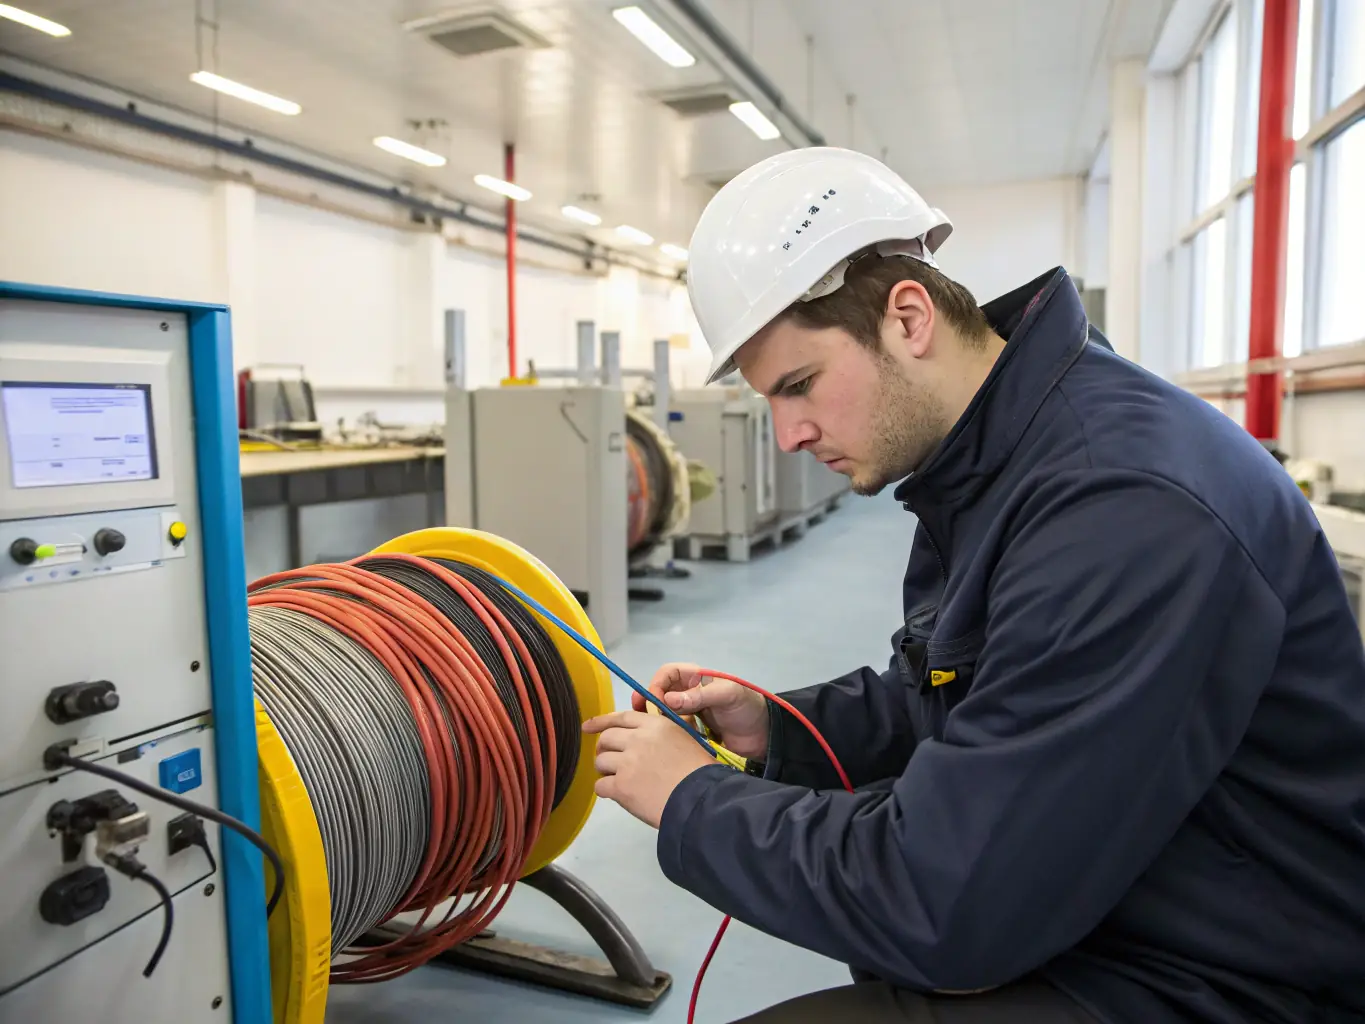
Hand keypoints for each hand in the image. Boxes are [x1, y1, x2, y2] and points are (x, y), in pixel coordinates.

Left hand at [582, 710, 715, 827]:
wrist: (700, 799)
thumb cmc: (700, 771)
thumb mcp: (686, 738)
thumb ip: (664, 733)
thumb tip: (647, 735)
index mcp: (655, 725)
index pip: (620, 717)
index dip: (601, 722)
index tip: (587, 727)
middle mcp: (637, 739)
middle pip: (606, 739)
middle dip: (604, 750)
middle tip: (610, 761)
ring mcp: (627, 763)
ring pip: (600, 762)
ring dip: (605, 771)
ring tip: (616, 780)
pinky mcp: (621, 786)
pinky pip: (600, 786)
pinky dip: (605, 791)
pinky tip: (616, 795)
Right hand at [636, 663, 768, 760]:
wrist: (763, 737)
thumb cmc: (747, 708)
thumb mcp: (727, 696)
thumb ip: (700, 696)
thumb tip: (668, 700)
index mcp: (697, 678)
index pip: (668, 674)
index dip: (657, 684)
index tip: (654, 702)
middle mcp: (689, 693)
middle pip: (660, 693)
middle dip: (648, 703)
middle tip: (639, 717)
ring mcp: (689, 713)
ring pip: (664, 713)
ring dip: (656, 720)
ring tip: (651, 732)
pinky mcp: (691, 732)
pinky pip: (673, 730)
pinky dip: (667, 734)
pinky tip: (666, 743)